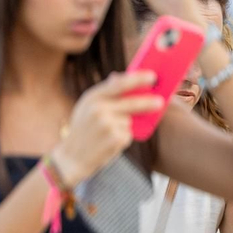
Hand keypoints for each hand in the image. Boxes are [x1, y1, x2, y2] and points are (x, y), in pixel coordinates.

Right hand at [49, 70, 162, 185]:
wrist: (72, 157)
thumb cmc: (82, 129)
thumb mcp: (86, 107)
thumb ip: (103, 92)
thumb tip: (119, 77)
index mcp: (92, 97)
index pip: (119, 84)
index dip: (138, 79)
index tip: (152, 76)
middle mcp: (98, 109)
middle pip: (132, 102)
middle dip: (148, 102)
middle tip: (160, 102)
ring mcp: (107, 124)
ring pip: (129, 120)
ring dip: (125, 126)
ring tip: (107, 133)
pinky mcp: (115, 139)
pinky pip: (128, 134)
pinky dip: (123, 137)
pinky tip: (110, 142)